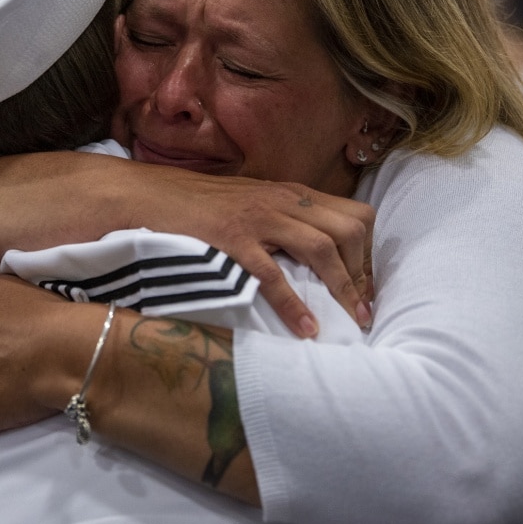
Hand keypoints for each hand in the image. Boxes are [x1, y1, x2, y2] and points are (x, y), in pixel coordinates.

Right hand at [126, 165, 374, 335]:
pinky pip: (273, 274)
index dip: (368, 254)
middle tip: (362, 309)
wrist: (154, 196)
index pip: (354, 216)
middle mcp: (283, 202)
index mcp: (292, 194)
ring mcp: (259, 219)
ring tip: (353, 321)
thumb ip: (287, 221)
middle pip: (349, 230)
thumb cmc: (204, 207)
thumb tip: (320, 257)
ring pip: (322, 248)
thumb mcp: (256, 204)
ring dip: (344, 288)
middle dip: (363, 273)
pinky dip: (295, 304)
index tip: (366, 289)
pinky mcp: (233, 240)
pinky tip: (306, 329)